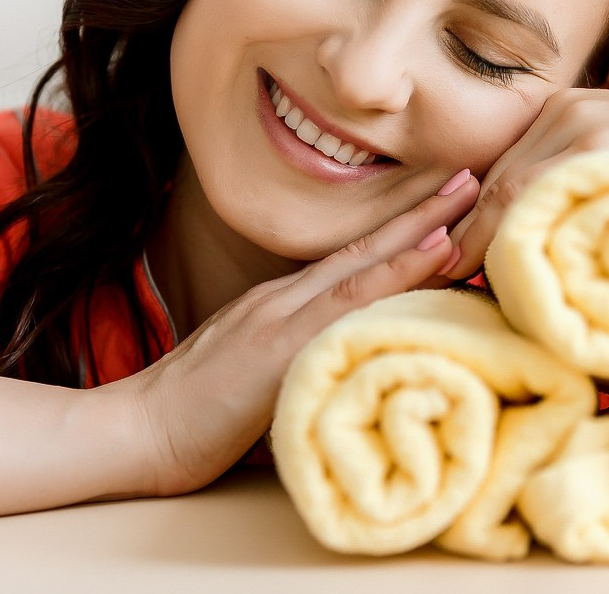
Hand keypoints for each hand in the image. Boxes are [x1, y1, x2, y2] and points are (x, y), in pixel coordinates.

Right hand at [122, 172, 479, 496]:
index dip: (397, 235)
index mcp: (277, 308)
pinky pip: (352, 300)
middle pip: (362, 249)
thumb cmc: (191, 417)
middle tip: (472, 177)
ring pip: (364, 263)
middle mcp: (283, 300)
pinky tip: (437, 251)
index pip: (348, 265)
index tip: (441, 211)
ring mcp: (281, 316)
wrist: (136, 432)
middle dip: (419, 213)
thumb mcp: (249, 378)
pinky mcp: (281, 343)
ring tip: (467, 196)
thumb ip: (288, 362)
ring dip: (420, 227)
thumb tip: (334, 373)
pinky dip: (399, 270)